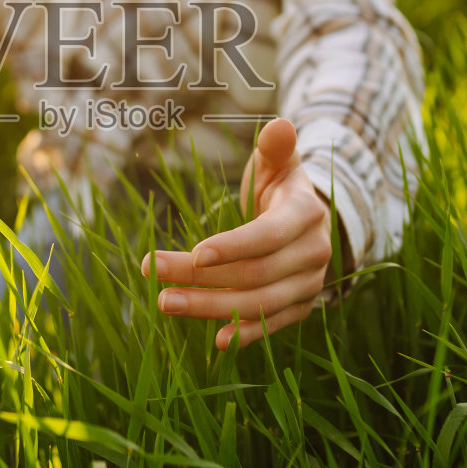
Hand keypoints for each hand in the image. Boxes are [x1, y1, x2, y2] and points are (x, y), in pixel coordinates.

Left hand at [141, 117, 336, 349]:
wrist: (311, 221)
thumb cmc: (281, 186)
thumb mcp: (278, 162)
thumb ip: (276, 147)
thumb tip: (279, 126)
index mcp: (306, 213)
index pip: (268, 236)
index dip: (234, 246)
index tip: (196, 253)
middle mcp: (313, 253)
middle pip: (253, 272)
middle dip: (202, 277)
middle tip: (153, 274)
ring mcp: (309, 284)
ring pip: (259, 303)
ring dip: (211, 308)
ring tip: (165, 302)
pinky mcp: (301, 307)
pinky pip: (274, 324)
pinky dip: (247, 334)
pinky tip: (215, 341)